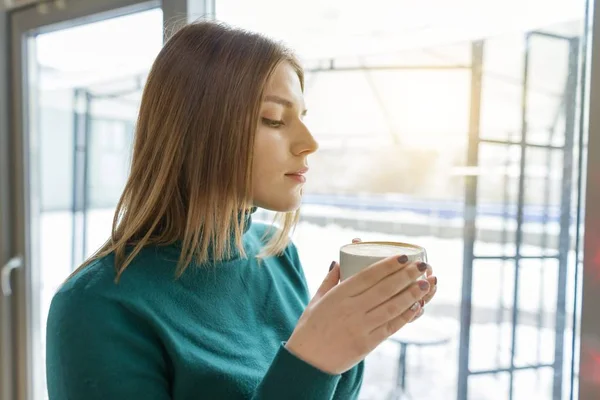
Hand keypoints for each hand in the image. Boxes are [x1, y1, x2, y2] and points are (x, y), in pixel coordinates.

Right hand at [285, 242, 431, 374]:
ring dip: (412, 294)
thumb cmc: (310, 327)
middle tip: (422, 266)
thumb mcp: (316, 299)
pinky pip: (391, 327)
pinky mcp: (367, 344)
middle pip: (384, 289)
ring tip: (426, 283)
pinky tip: (417, 306)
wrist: (308, 361)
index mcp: (338, 295)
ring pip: (392, 307)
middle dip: (406, 276)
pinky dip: (405, 316)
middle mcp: (351, 309)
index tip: (404, 256)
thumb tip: (339, 261)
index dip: (388, 265)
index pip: (368, 275)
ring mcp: (361, 327)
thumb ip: (330, 279)